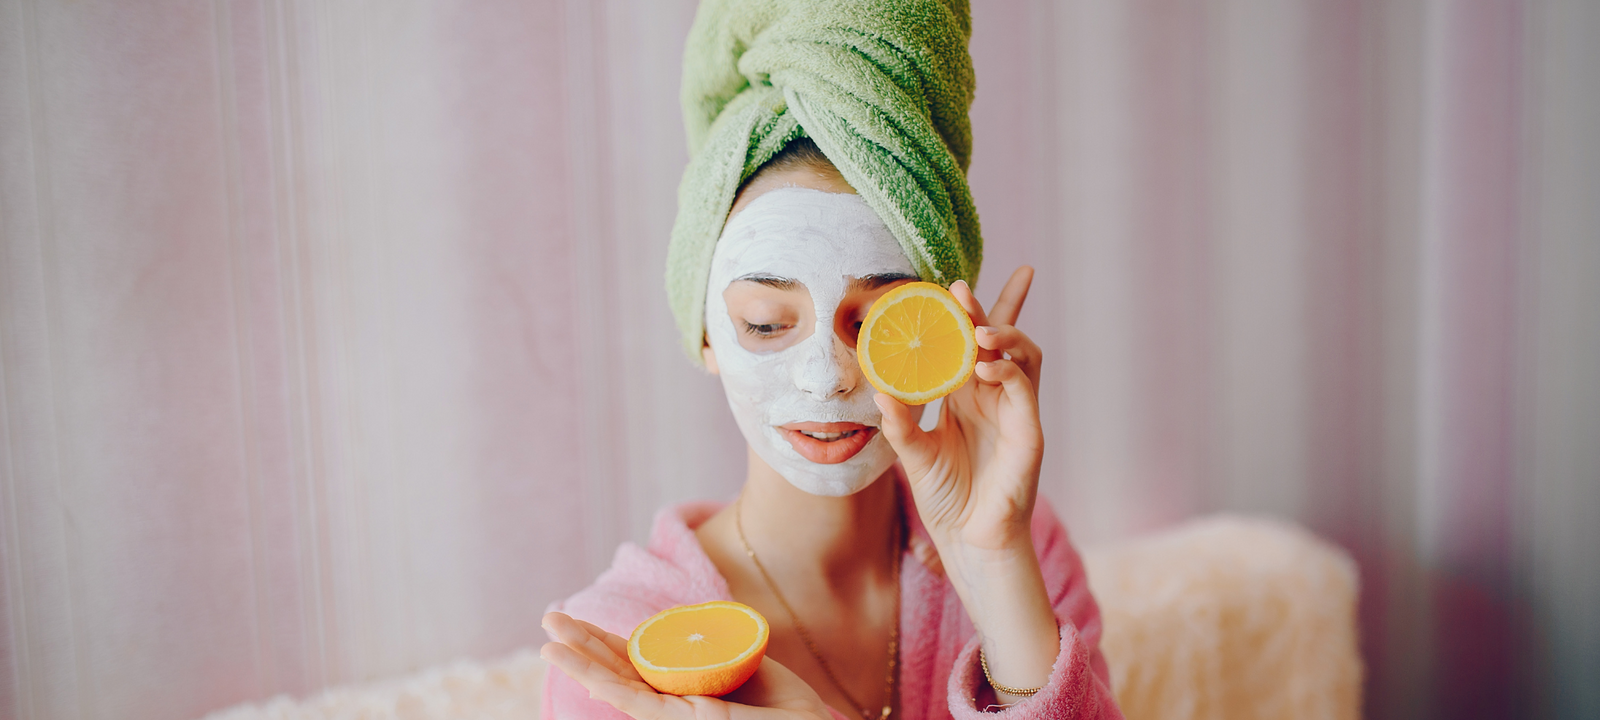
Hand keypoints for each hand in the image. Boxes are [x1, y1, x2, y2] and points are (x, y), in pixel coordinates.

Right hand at [541, 611, 831, 719]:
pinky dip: (601, 681)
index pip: (636, 661)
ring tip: (546, 639)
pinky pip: (633, 700)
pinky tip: (578, 666)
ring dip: (578, 661)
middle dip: (581, 645)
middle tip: (548, 618)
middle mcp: (672, 702)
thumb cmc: (786, 704)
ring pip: (614, 685)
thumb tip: (690, 621)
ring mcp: (673, 714)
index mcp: (685, 686)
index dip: (605, 643)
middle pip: (616, 669)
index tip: (579, 623)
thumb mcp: (742, 659)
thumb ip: (713, 644)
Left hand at [875, 266, 1043, 552]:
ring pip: (1022, 355)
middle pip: (1002, 338)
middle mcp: (995, 397)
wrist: (969, 539)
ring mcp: (1016, 411)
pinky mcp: (1029, 430)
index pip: (974, 343)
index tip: (953, 284)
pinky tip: (985, 366)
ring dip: (1003, 334)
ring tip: (977, 328)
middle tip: (961, 290)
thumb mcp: (914, 455)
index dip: (972, 312)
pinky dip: (1008, 370)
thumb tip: (879, 391)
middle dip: (990, 308)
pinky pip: (1024, 388)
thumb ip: (900, 424)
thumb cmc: (947, 497)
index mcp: (968, 396)